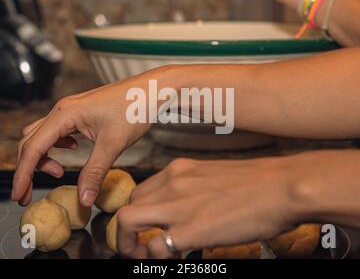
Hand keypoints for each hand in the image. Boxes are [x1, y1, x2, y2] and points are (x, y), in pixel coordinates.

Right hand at [12, 76, 154, 206]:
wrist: (152, 90)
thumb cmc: (134, 108)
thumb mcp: (113, 144)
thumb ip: (95, 172)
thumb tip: (83, 199)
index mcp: (65, 114)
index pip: (33, 148)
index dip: (23, 174)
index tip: (19, 195)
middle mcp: (63, 110)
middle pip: (32, 141)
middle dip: (28, 168)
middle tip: (30, 192)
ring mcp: (72, 110)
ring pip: (44, 135)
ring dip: (43, 156)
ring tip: (59, 171)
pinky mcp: (82, 112)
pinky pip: (59, 130)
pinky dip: (58, 145)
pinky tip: (72, 150)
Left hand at [115, 157, 302, 258]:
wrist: (281, 187)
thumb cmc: (256, 184)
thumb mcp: (214, 177)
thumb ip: (193, 190)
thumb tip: (184, 210)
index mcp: (179, 170)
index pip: (141, 191)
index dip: (137, 213)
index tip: (143, 229)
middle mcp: (173, 183)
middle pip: (129, 205)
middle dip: (127, 231)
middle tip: (138, 248)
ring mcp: (178, 204)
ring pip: (128, 221)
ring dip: (130, 244)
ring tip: (143, 257)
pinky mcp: (190, 229)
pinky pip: (155, 247)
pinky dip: (156, 258)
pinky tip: (172, 259)